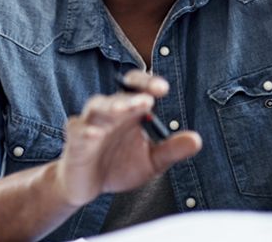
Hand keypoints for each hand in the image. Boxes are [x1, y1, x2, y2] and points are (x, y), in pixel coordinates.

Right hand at [54, 71, 202, 205]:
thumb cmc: (118, 167)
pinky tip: (94, 134)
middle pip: (118, 96)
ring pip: (97, 107)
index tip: (163, 89)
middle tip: (147, 100)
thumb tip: (197, 140)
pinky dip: (85, 130)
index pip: (137, 89)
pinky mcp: (75, 141)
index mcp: (129, 113)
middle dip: (132, 97)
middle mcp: (109, 114)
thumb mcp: (151, 161)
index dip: (147, 84)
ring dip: (110, 107)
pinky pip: (77, 130)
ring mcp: (90, 125)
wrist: (87, 188)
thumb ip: (172, 150)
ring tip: (124, 110)